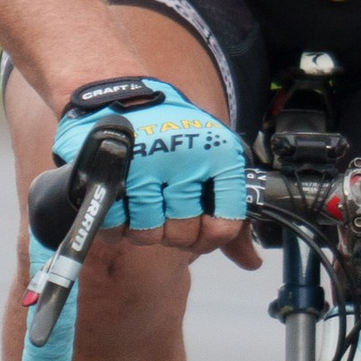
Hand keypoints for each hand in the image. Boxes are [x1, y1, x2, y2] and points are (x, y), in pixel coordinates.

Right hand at [52, 76, 252, 258]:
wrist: (122, 98)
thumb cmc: (175, 137)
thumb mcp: (212, 162)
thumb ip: (231, 214)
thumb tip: (250, 262)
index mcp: (220, 156)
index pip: (225, 225)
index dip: (211, 237)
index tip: (202, 229)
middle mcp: (186, 159)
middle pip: (183, 235)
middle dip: (174, 233)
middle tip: (166, 211)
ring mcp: (146, 165)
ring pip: (148, 235)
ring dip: (143, 229)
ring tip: (143, 206)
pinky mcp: (110, 173)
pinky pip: (115, 226)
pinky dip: (116, 227)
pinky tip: (122, 207)